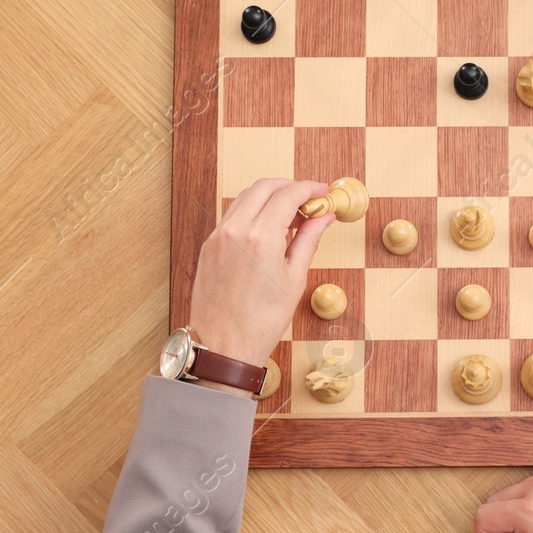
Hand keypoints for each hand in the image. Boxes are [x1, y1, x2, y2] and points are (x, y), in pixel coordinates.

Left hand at [187, 178, 334, 373]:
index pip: (288, 194)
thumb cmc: (259, 323)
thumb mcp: (295, 280)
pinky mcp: (209, 245)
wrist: (222, 346)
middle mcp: (235, 230)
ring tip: (291, 216)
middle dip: (290, 186)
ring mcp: (218, 236)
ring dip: (270, 196)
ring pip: (246, 197)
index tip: (322, 192)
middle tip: (309, 201)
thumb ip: (309, 241)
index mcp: (261, 238)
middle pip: (264, 186)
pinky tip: (268, 228)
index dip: (309, 188)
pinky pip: (233, 214)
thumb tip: (323, 218)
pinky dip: (253, 210)